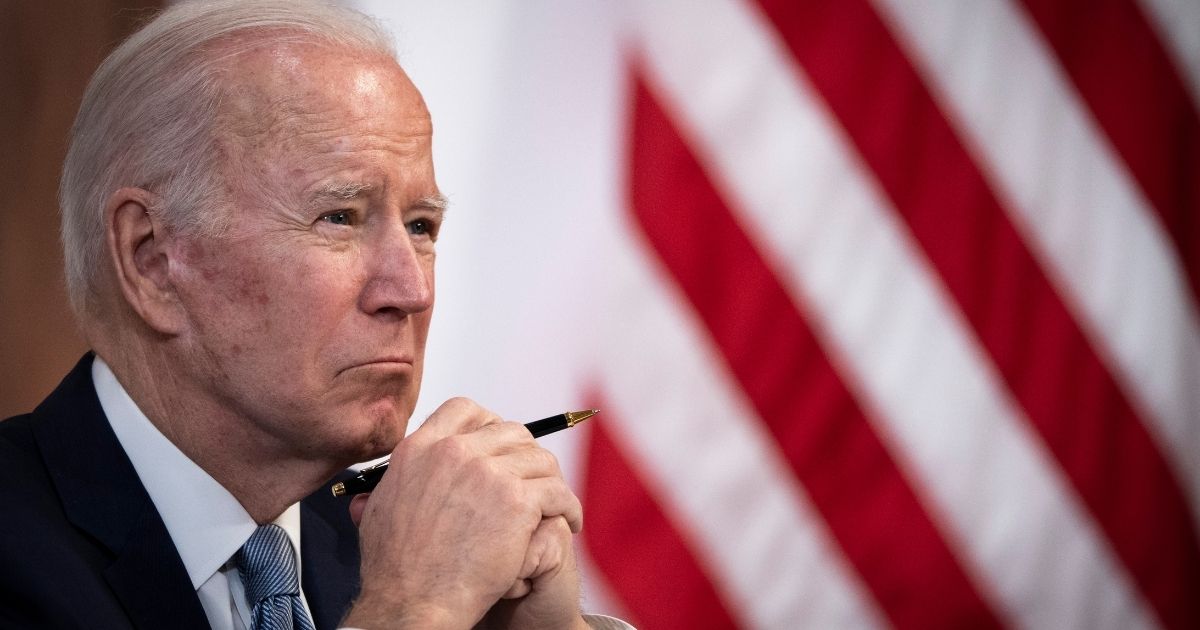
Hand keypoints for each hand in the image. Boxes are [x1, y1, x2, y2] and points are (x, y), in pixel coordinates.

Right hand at [342, 398, 584, 628]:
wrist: (413, 602)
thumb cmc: (394, 569)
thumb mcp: (377, 510)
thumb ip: (392, 483)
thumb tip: (394, 477)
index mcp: (421, 449)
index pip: (466, 410)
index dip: (488, 424)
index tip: (500, 446)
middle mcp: (455, 452)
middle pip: (510, 431)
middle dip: (526, 454)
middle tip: (532, 479)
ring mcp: (488, 473)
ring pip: (540, 459)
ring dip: (551, 481)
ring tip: (556, 503)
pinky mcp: (517, 501)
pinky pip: (558, 492)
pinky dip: (569, 506)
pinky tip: (569, 521)